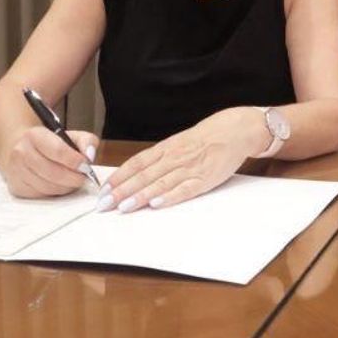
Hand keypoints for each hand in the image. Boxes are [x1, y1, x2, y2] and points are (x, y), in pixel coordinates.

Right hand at [0, 126, 99, 197]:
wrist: (23, 149)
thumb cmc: (51, 144)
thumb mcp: (71, 136)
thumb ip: (87, 142)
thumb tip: (89, 156)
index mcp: (35, 135)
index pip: (58, 151)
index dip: (75, 161)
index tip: (86, 166)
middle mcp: (21, 152)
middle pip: (53, 173)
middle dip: (74, 178)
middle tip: (83, 177)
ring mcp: (16, 171)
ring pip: (48, 187)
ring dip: (66, 187)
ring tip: (72, 181)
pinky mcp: (17, 187)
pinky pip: (41, 195)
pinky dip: (55, 193)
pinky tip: (59, 185)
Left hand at [100, 107, 269, 212]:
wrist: (234, 130)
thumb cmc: (205, 138)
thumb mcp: (178, 143)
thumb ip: (160, 158)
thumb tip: (136, 174)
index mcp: (166, 148)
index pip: (136, 163)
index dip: (118, 177)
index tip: (103, 190)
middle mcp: (174, 157)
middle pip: (143, 176)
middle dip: (121, 191)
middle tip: (105, 204)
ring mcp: (189, 168)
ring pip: (160, 184)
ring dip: (140, 196)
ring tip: (123, 207)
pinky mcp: (204, 179)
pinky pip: (184, 189)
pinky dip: (170, 197)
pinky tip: (157, 203)